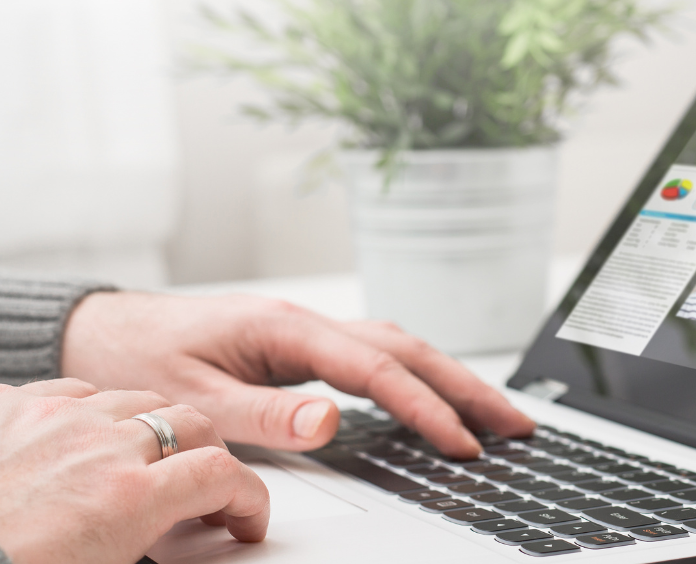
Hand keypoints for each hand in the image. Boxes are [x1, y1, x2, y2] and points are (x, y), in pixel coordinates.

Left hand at [0, 378, 268, 563]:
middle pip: (191, 424)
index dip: (248, 499)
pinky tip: (88, 432)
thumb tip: (173, 553)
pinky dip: (95, 408)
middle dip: (211, 454)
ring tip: (149, 456)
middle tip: (208, 487)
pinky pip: (73, 389)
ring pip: (138, 398)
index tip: (245, 519)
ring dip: (157, 426)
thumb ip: (150, 549)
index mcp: (130, 500)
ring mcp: (56, 420)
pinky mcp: (13, 407)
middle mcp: (101, 447)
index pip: (223, 477)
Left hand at [61, 292, 534, 457]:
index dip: (426, 408)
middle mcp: (309, 322)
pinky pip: (379, 356)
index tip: (462, 445)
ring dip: (452, 379)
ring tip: (497, 414)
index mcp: (287, 329)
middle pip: (409, 349)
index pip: (378, 369)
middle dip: (468, 387)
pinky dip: (418, 377)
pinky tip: (434, 397)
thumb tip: (333, 422)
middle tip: (518, 424)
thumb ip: (263, 414)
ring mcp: (311, 331)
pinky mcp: (305, 345)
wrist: (106, 330)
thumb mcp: (192, 397)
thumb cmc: (142, 357)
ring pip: (400, 348)